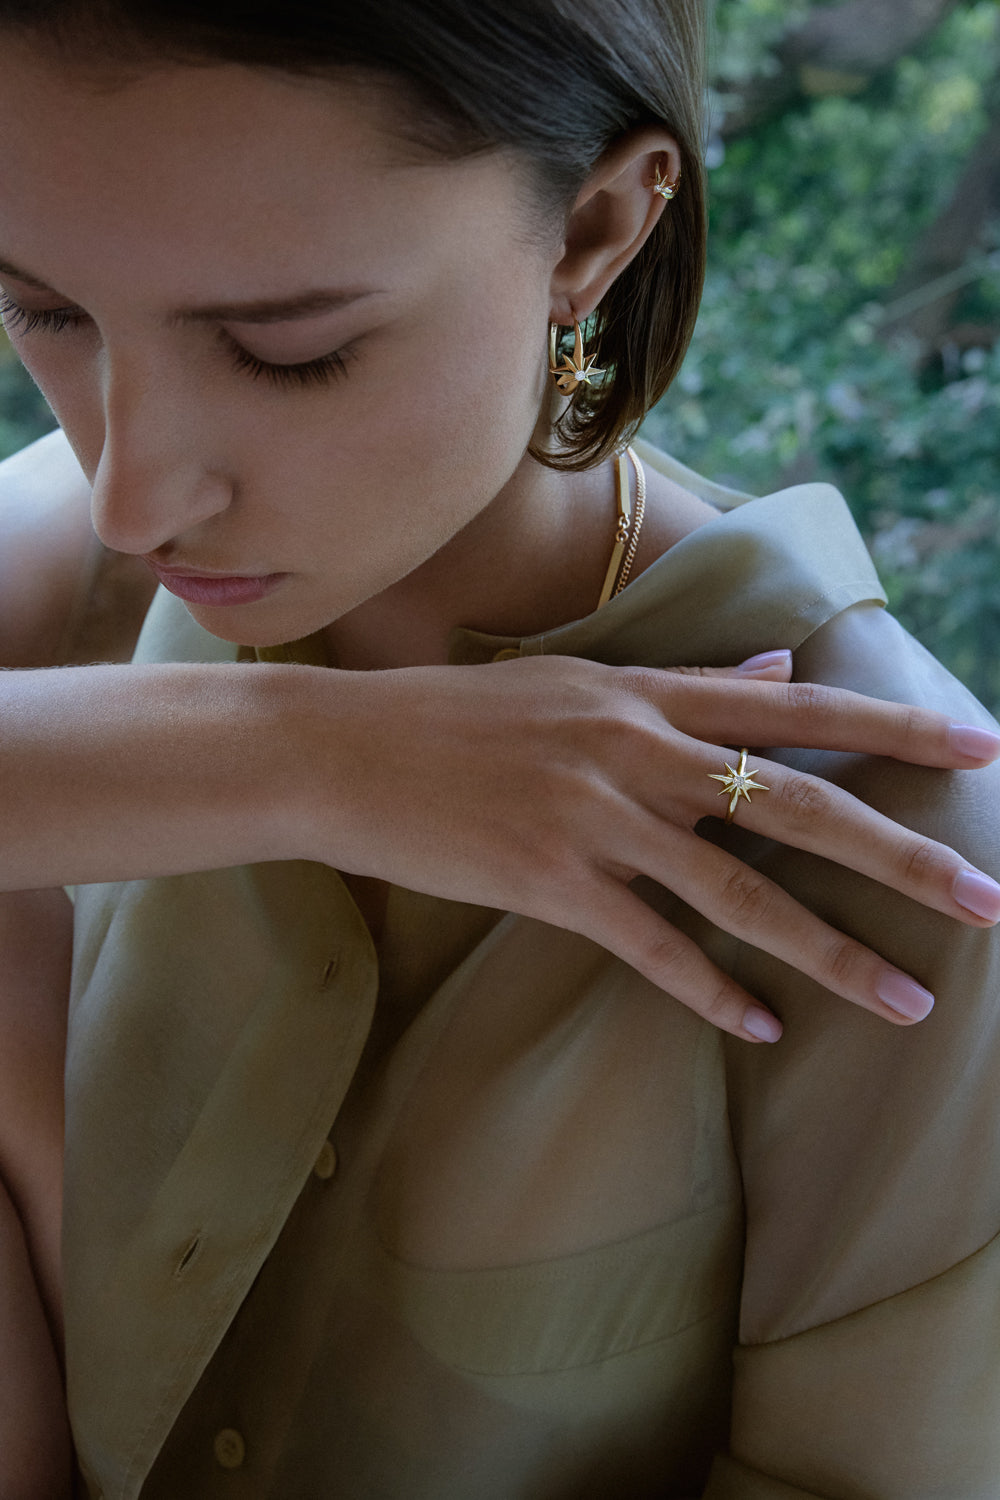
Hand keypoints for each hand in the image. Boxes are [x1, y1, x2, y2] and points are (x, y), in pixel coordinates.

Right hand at [287, 649, 999, 1042]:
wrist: (340, 751)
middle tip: (989, 901)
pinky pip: (653, 947)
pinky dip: (713, 990)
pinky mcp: (549, 883)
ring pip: (740, 894)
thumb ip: (683, 681)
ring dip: (833, 953)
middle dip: (903, 855)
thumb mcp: (574, 682)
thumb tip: (775, 667)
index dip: (895, 727)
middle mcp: (635, 750)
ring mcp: (594, 819)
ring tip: (911, 999)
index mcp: (646, 694)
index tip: (983, 748)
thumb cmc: (454, 716)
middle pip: (796, 805)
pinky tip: (764, 1027)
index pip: (797, 709)